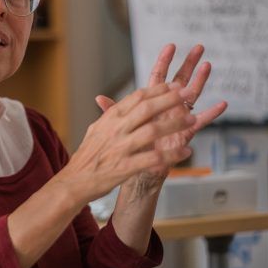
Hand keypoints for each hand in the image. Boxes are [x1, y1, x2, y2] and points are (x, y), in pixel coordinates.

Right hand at [57, 82, 195, 205]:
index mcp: (110, 119)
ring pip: (152, 131)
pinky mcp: (125, 167)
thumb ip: (108, 115)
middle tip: (187, 93)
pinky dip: (171, 154)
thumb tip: (110, 100)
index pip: (136, 98)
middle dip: (169, 100)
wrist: (74, 181)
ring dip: (174, 125)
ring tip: (192, 120)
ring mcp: (120, 148)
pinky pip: (153, 158)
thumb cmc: (86, 157)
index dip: (157, 90)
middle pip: (147, 109)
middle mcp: (116, 130)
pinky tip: (185, 151)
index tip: (173, 85)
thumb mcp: (96, 130)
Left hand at [98, 44, 226, 196]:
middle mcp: (166, 106)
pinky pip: (201, 120)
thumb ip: (113, 111)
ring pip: (192, 95)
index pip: (158, 77)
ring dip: (200, 81)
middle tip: (199, 48)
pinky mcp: (185, 131)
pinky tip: (222, 104)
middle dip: (188, 63)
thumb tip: (98, 98)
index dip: (164, 61)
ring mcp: (178, 117)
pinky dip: (211, 113)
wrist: (137, 168)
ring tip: (208, 65)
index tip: (171, 46)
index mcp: (151, 101)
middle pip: (179, 80)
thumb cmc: (129, 144)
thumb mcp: (119, 126)